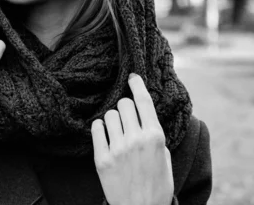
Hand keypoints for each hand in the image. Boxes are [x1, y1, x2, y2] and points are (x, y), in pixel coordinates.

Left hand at [91, 74, 173, 204]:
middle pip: (123, 104)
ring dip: (112, 119)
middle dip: (124, 107)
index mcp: (155, 137)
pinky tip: (104, 135)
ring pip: (109, 115)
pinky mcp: (102, 158)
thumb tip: (143, 113)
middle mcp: (136, 139)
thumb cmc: (157, 184)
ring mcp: (118, 148)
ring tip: (117, 131)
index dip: (137, 85)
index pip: (143, 101)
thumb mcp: (165, 157)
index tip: (132, 76)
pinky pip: (96, 128)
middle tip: (126, 117)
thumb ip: (154, 134)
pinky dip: (100, 128)